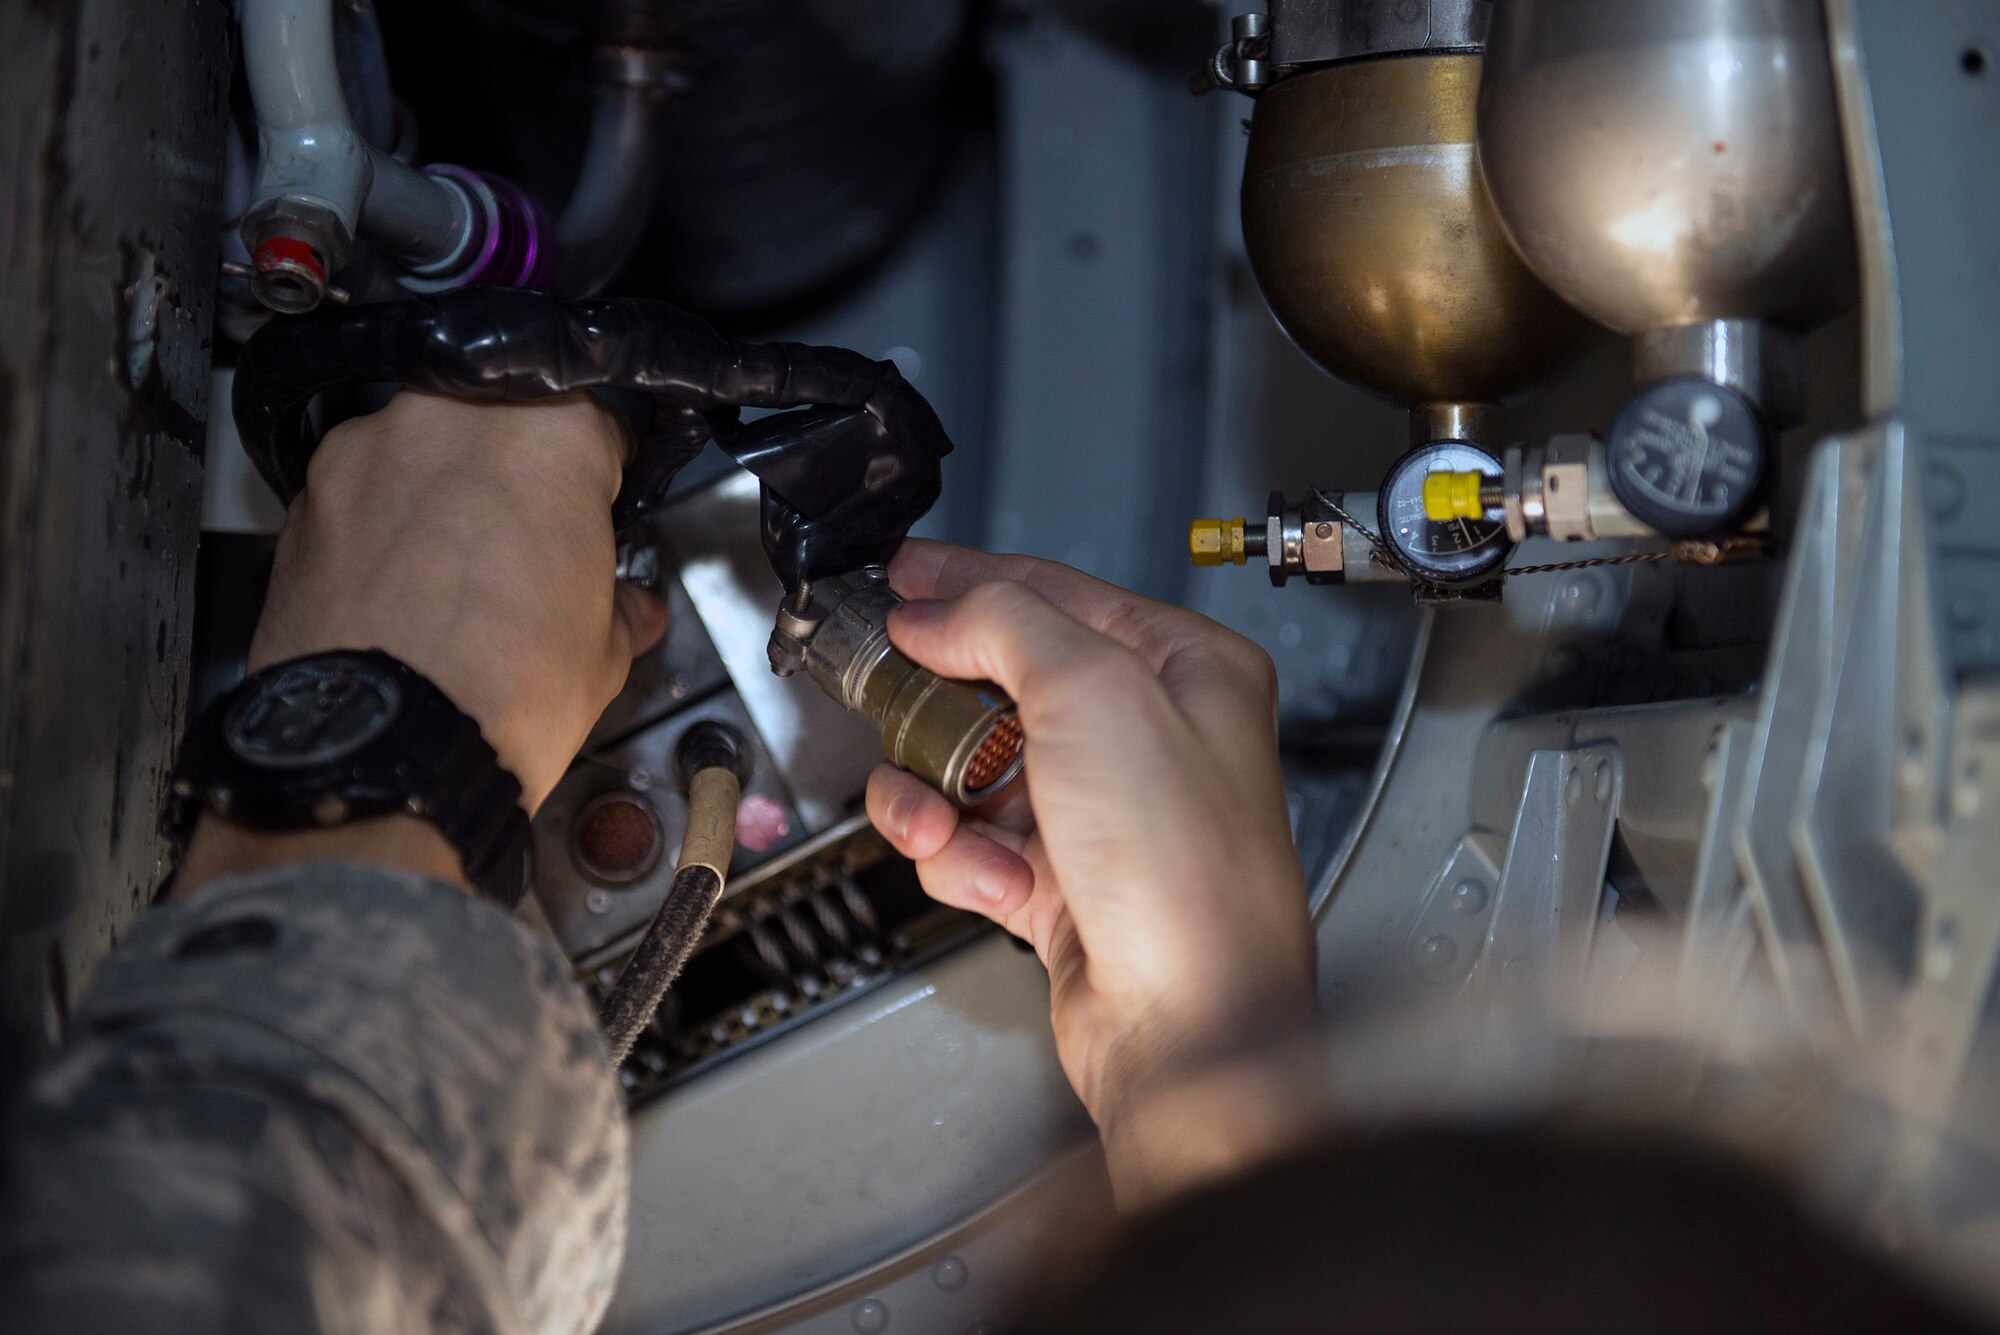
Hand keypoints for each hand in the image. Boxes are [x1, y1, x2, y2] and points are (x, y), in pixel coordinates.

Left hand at [177, 392, 663, 896]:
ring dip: (441, 502)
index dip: (603, 479)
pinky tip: (402, 603)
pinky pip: (360, 503)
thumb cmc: (501, 693)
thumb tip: (628, 610)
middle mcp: (447, 418)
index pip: (598, 428)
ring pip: (421, 459)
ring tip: (455, 587)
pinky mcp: (300, 505)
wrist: (380, 757)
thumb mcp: (603, 654)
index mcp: (548, 431)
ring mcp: (362, 455)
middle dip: (514, 479)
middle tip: (529, 553)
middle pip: (498, 428)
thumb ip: (618, 607)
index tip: (599, 516)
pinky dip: (381, 537)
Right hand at [865, 540, 1328, 1203]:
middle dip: (938, 706)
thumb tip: (939, 609)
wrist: (1185, 1023)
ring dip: (938, 798)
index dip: (970, 580)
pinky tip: (992, 883)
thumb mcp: (1092, 692)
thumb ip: (1004, 623)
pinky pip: (972, 843)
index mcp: (1186, 669)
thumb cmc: (1184, 871)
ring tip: (940, 821)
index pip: (1056, 595)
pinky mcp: (1061, 880)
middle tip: (889, 698)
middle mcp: (1150, 735)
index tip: (902, 577)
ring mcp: (1103, 811)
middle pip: (1000, 683)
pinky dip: (963, 862)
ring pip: (970, 768)